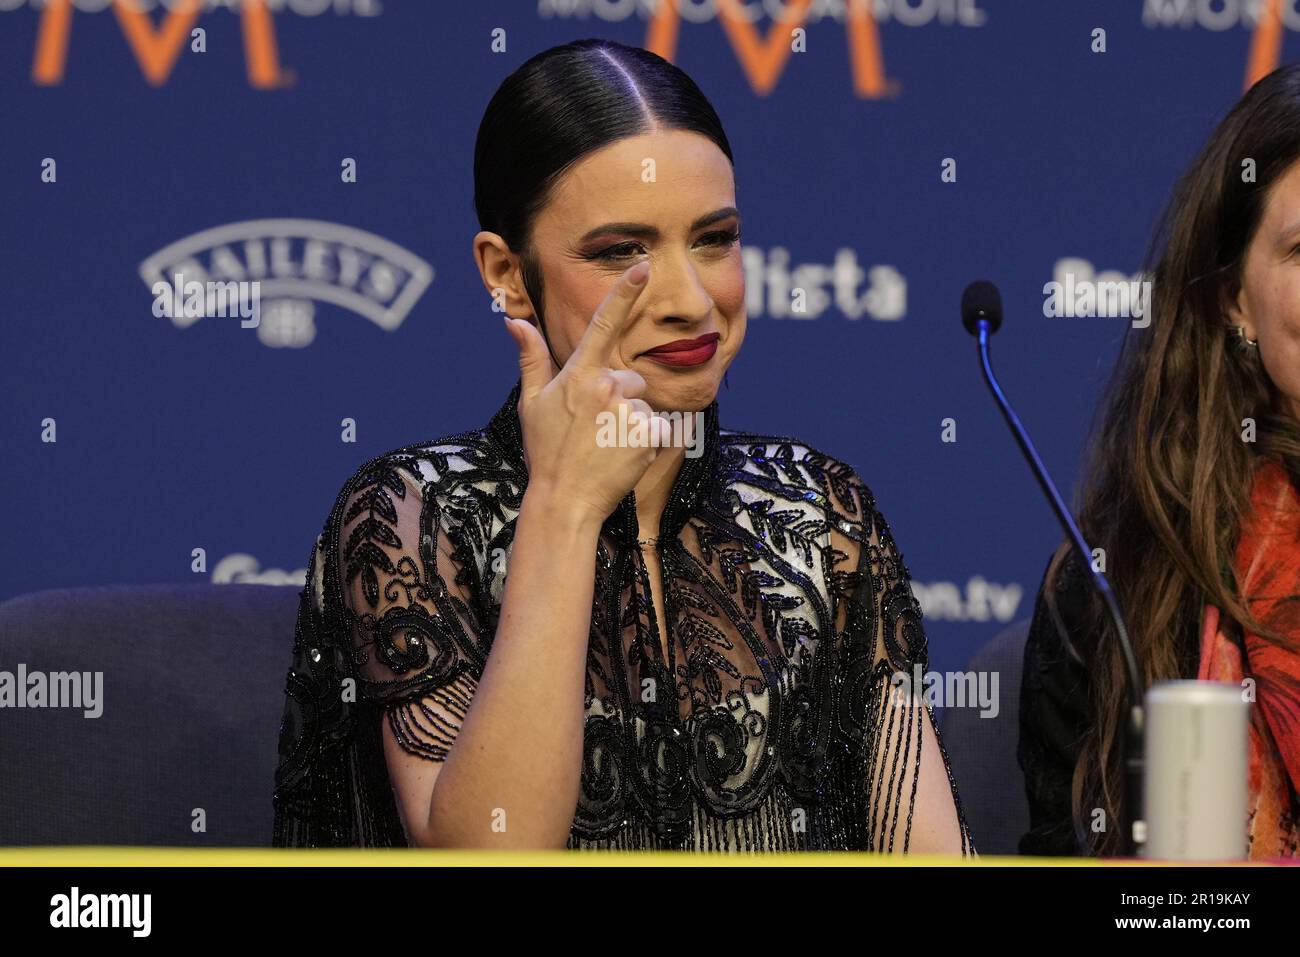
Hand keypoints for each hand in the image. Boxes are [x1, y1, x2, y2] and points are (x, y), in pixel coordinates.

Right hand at [503, 260, 671, 525]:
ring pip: (643, 405)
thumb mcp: (532, 404)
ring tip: (606, 446)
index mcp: (580, 374)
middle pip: (631, 378)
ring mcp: (630, 412)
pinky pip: (660, 427)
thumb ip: (532, 359)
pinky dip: (648, 441)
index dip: (625, 292)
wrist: (564, 501)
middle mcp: (607, 387)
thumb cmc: (546, 452)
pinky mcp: (650, 435)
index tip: (643, 266)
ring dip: (632, 422)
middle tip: (595, 429)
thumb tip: (516, 321)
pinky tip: (623, 456)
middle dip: (620, 398)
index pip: (604, 323)